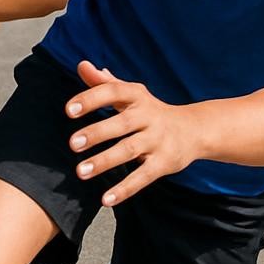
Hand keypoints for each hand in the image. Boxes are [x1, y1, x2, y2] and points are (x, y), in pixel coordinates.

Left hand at [65, 59, 198, 204]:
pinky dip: (124, 188)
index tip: (69, 110)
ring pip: (130, 150)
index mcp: (137, 96)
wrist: (194, 130)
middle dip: (97, 133)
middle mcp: (149, 116)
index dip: (91, 99)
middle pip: (122, 123)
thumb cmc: (151, 111)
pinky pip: (143, 177)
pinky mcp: (165, 163)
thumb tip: (81, 65)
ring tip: (81, 172)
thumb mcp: (131, 94)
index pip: (113, 92)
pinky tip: (105, 199)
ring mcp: (158, 140)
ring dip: (105, 162)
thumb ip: (104, 83)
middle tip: (73, 144)